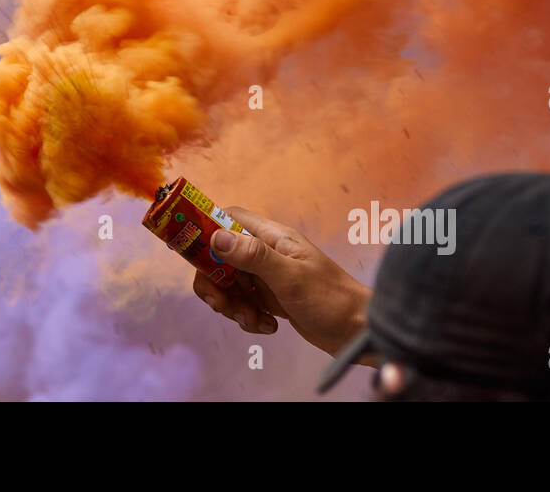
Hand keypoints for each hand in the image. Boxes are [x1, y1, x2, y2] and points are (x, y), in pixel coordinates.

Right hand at [193, 206, 371, 357]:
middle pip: (219, 256)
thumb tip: (215, 237)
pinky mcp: (270, 298)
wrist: (357, 332)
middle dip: (214, 282)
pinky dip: (247, 317)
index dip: (206, 229)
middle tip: (222, 303)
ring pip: (228, 283)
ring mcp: (267, 276)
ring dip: (231, 304)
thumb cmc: (330, 299)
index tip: (192, 252)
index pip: (229, 217)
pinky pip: (243, 303)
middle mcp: (266, 252)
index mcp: (272, 237)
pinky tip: (268, 326)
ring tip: (253, 320)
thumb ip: (253, 256)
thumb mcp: (290, 277)